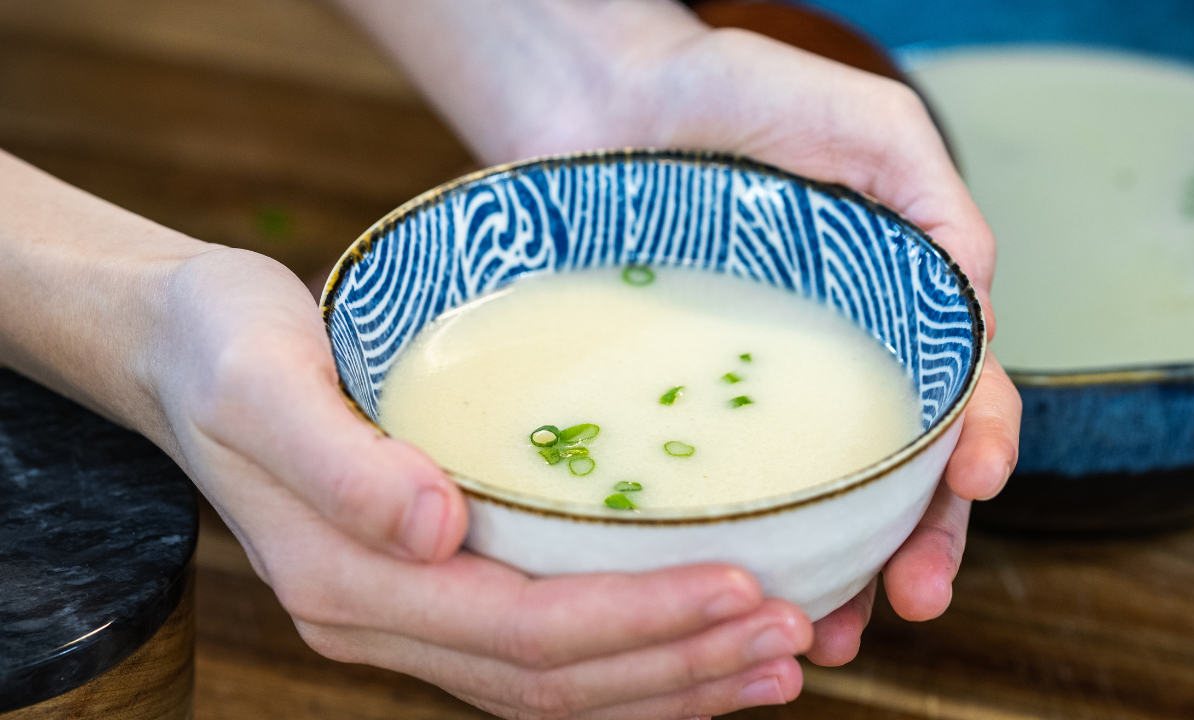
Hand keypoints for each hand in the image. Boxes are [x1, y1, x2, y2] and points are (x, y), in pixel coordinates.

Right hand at [151, 247, 812, 717]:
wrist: (182, 351)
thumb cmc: (226, 348)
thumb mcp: (262, 383)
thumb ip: (342, 464)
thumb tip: (437, 528)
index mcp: (353, 580)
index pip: (526, 632)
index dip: (642, 622)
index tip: (745, 589)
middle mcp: (385, 620)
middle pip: (557, 680)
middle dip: (682, 664)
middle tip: (795, 638)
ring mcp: (409, 617)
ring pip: (558, 687)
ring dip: (673, 680)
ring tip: (775, 662)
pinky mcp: (430, 592)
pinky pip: (541, 657)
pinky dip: (629, 662)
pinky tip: (695, 645)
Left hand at [644, 27, 1022, 663]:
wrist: (607, 96)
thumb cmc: (745, 94)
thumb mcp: (871, 130)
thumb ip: (941, 211)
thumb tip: (984, 315)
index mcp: (897, 313)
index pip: (957, 395)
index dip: (976, 444)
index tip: (973, 482)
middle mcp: (834, 366)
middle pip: (897, 475)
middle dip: (917, 546)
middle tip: (913, 602)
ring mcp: (756, 393)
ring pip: (814, 503)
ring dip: (837, 577)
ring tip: (831, 635)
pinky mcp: (678, 403)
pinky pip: (714, 487)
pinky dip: (734, 548)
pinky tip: (733, 591)